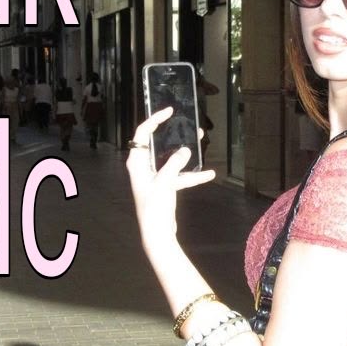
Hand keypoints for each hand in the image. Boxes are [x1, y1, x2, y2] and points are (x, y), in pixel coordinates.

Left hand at [126, 107, 214, 251]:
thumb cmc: (154, 207)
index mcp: (137, 162)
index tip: (169, 112)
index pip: (143, 133)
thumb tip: (185, 150)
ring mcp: (155, 176)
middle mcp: (143, 166)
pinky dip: (193, 175)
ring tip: (201, 139)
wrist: (157, 233)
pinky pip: (180, 175)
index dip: (154, 120)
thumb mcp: (164, 183)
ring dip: (186, 152)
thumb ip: (174, 164)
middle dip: (173, 133)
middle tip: (187, 123)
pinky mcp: (165, 186)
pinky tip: (209, 174)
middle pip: (158, 143)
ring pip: (171, 158)